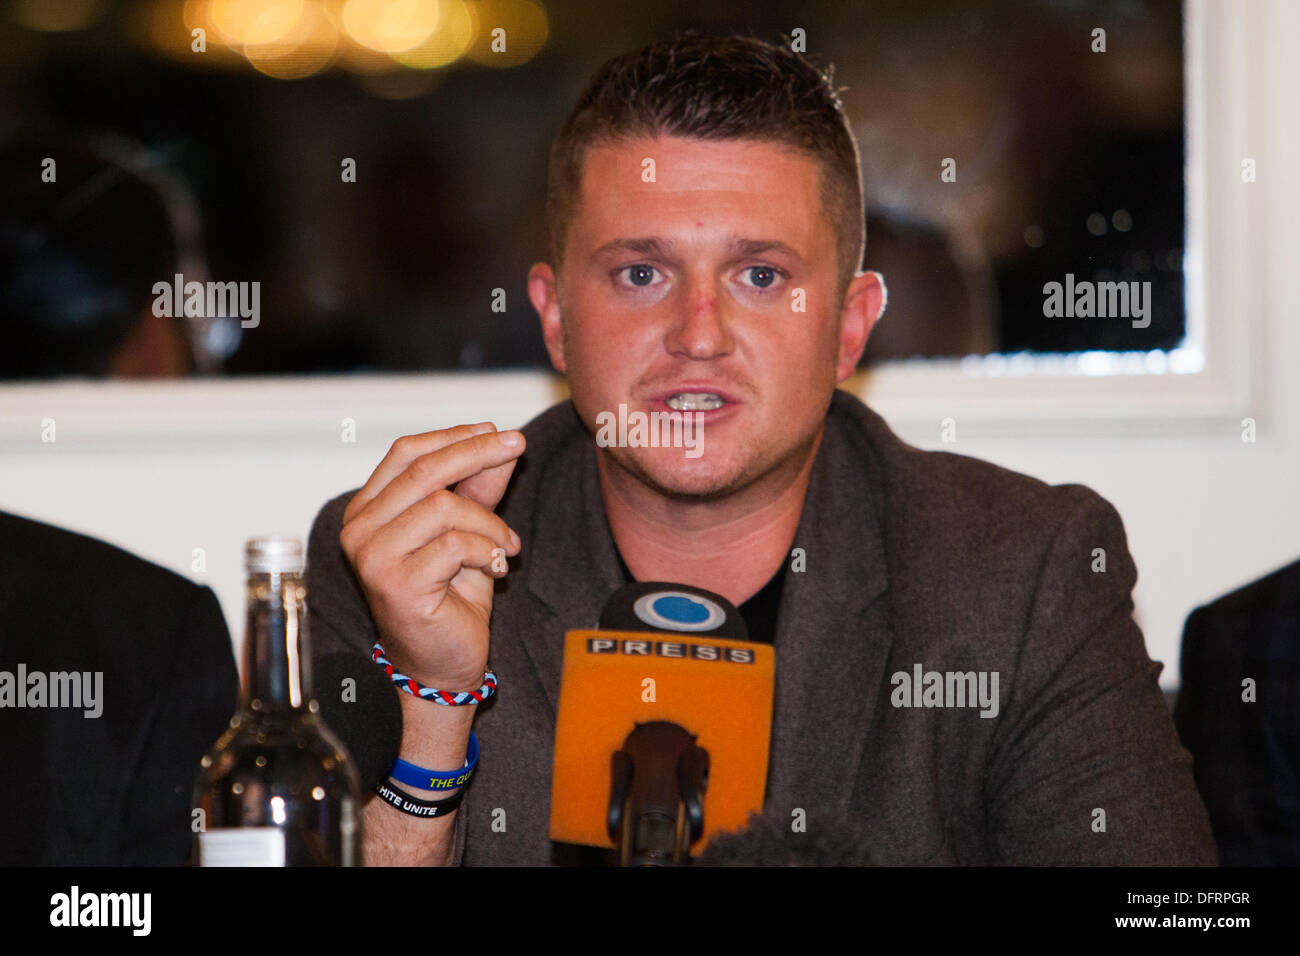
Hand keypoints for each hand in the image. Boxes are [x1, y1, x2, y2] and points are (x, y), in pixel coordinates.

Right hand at [340, 422, 524, 692]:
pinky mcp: (394, 583)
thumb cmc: (450, 598)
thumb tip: (502, 442)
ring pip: (442, 506)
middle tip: (518, 447)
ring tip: (508, 545)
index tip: (496, 430)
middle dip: (477, 453)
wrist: (443, 663)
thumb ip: (479, 489)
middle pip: (423, 470)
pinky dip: (487, 550)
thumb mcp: (469, 531)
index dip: (453, 437)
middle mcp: (360, 529)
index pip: (405, 453)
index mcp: (369, 510)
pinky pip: (453, 544)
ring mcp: (372, 556)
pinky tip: (498, 567)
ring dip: (490, 522)